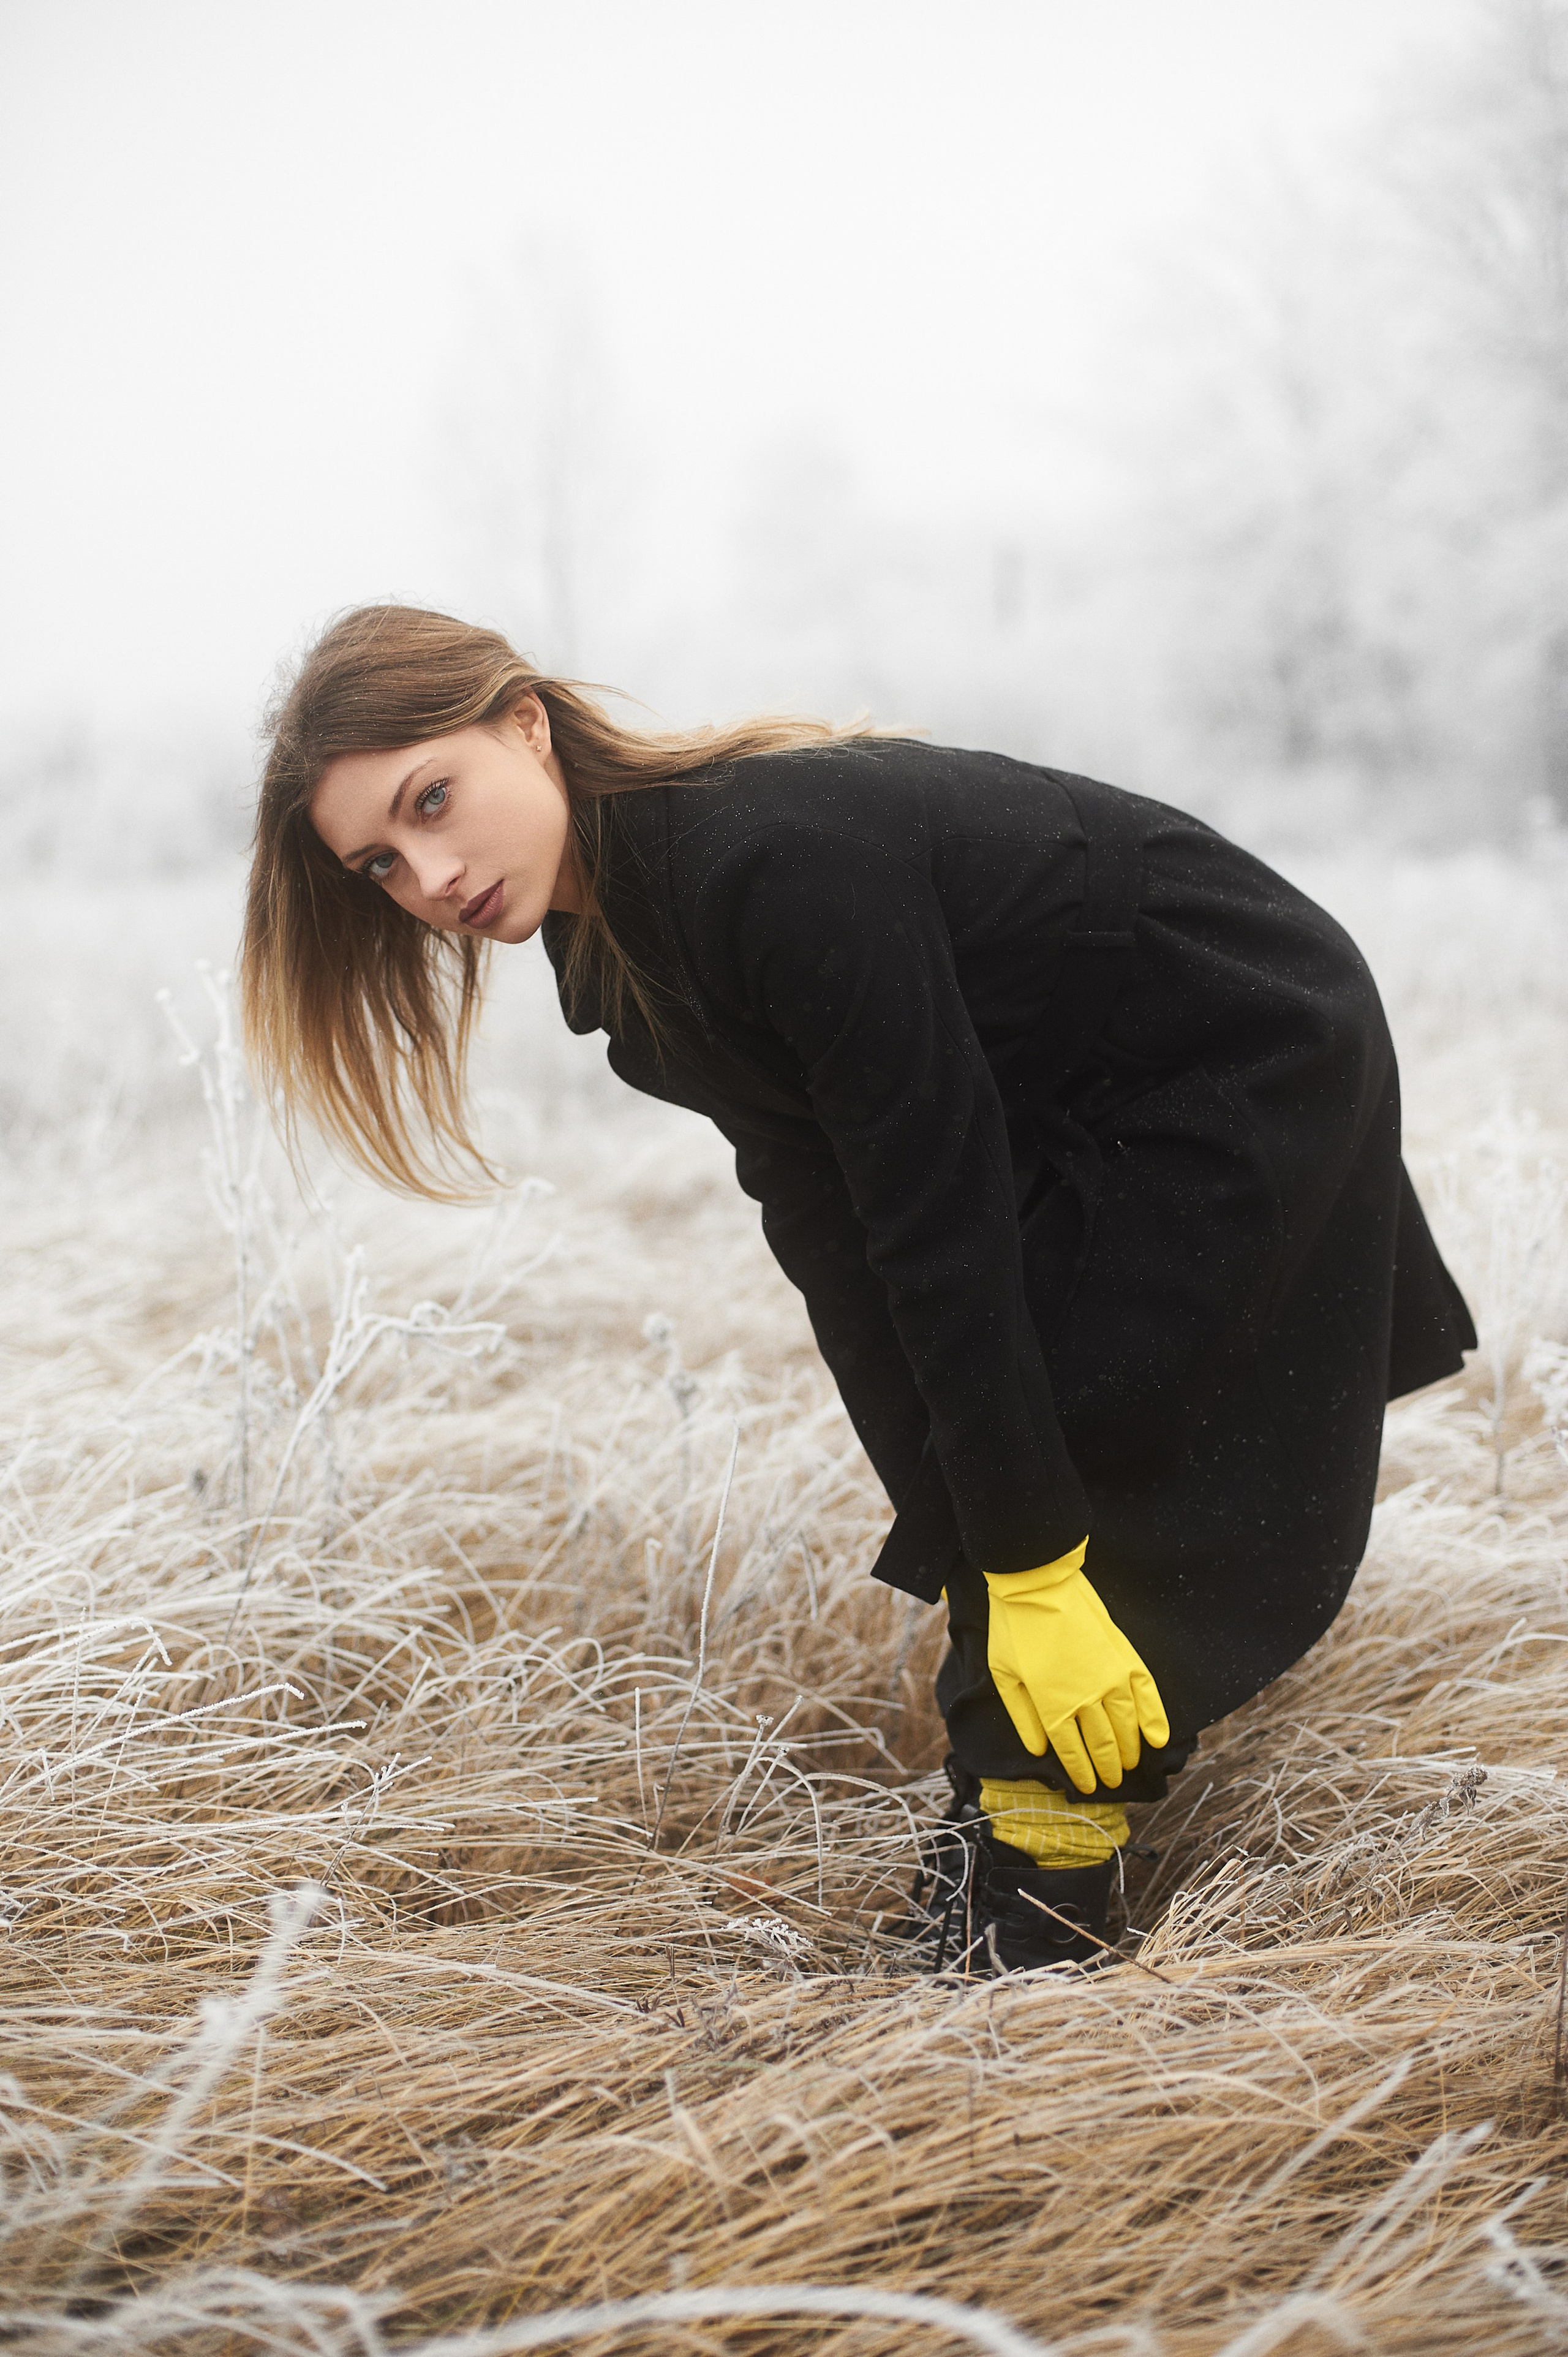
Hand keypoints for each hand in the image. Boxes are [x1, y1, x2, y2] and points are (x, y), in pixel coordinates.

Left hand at [984, 1542, 1169, 1793]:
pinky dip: (1155, 1719)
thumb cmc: (1014, 1629)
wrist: (1037, 1584)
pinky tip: (1159, 1738)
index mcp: (1053, 1705)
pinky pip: (1147, 1695)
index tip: (1089, 1787)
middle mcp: (1086, 1698)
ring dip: (1131, 1750)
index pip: (1073, 1751)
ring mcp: (1110, 1677)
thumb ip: (1023, 1716)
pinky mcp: (1125, 1657)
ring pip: (1127, 1726)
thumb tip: (1039, 1749)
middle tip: (1112, 1782)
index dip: (1082, 1773)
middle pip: (1103, 1745)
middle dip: (1108, 1768)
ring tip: (1131, 1765)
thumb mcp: (1004, 1675)